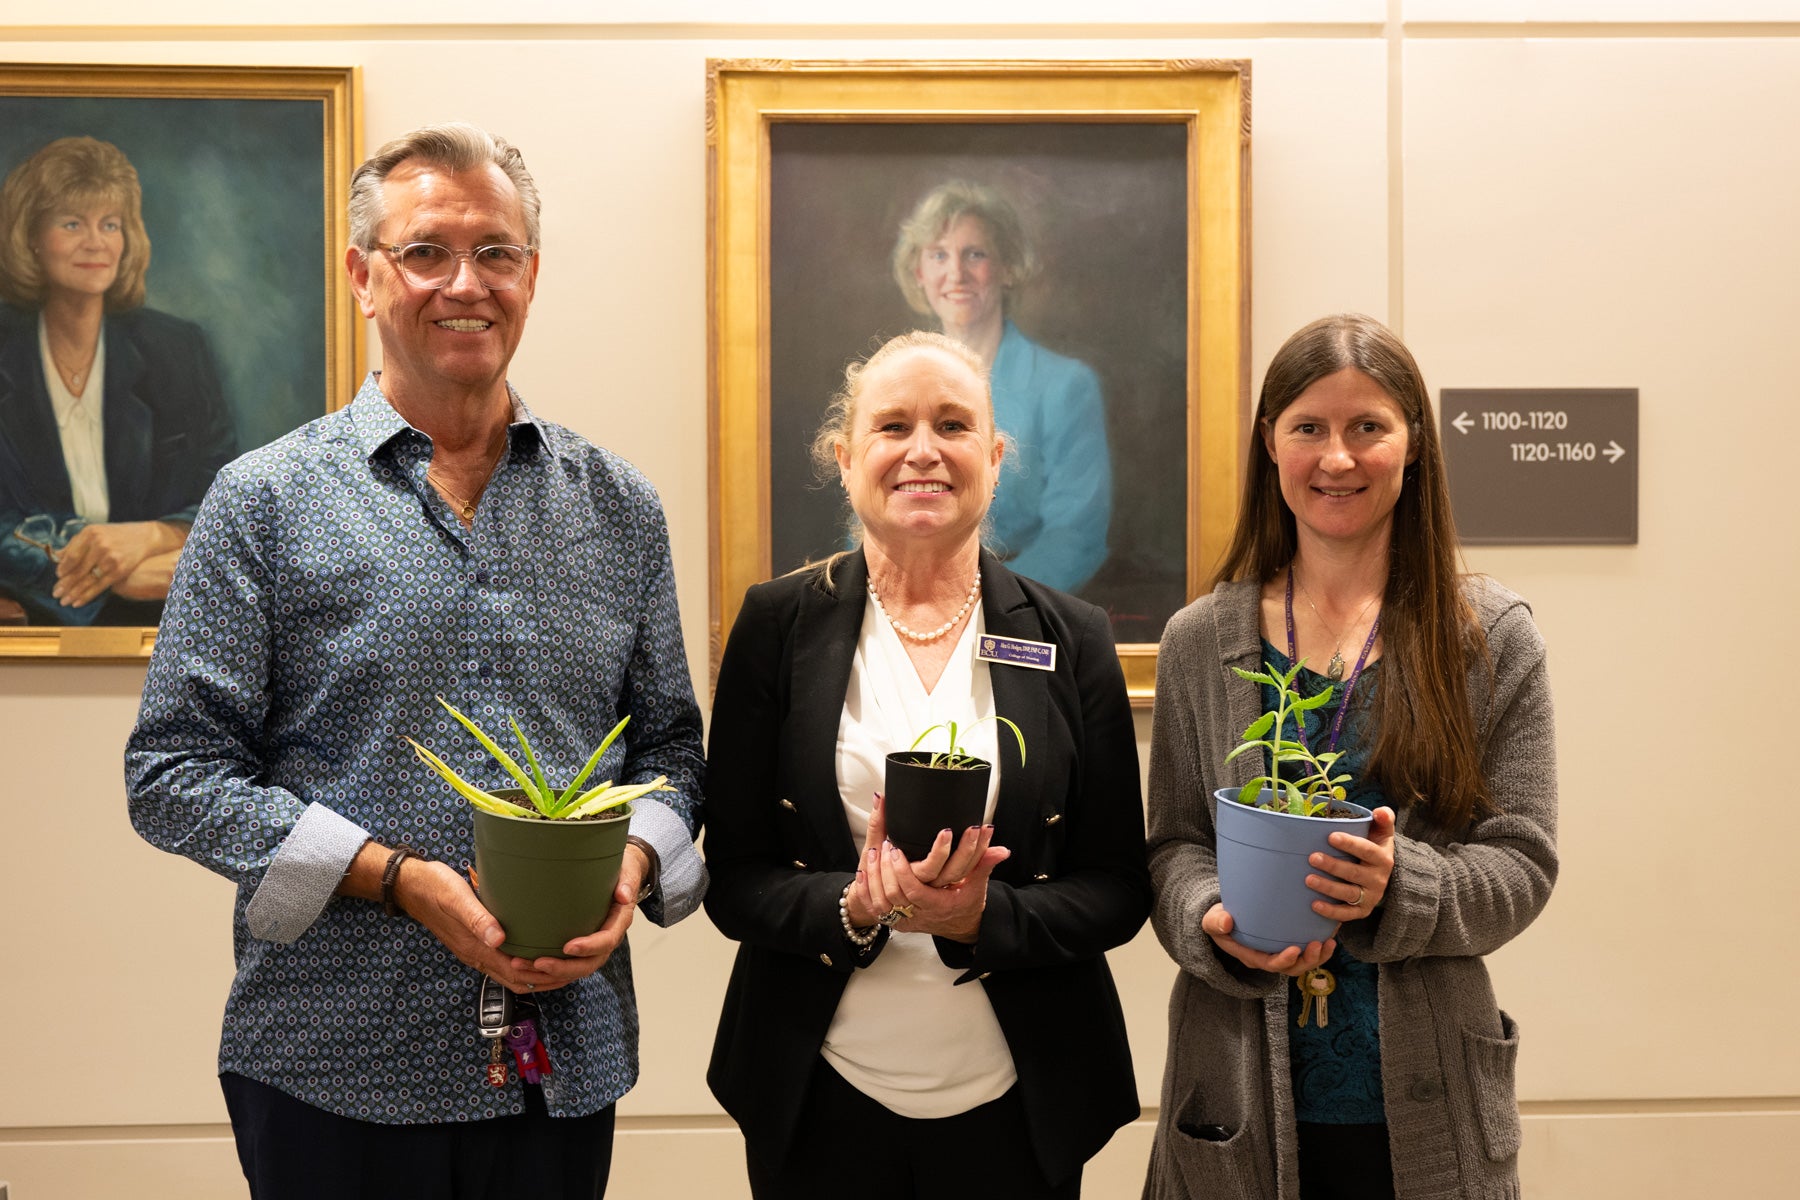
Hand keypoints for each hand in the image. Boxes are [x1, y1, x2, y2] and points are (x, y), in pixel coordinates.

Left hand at [53, 520, 184, 606]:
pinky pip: (99, 586)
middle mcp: (99, 545)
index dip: (63, 568)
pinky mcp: (119, 571)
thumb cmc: (118, 535)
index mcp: (90, 534)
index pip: (71, 555)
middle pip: (77, 570)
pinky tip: (77, 602)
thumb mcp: (96, 532)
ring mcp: (110, 559)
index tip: (57, 576)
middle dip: (65, 584)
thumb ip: (76, 544)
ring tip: (63, 601)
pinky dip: (87, 596)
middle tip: (55, 594)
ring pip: (87, 580)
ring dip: (73, 593)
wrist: (146, 537)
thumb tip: (57, 557)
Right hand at [393, 844, 647, 993]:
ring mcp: (475, 950)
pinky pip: (502, 961)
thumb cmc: (434, 887)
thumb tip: (499, 939)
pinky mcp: (475, 942)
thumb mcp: (456, 897)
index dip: (539, 974)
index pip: (514, 972)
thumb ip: (477, 918)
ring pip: (510, 973)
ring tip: (561, 963)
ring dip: (535, 974)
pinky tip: (535, 948)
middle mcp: (477, 955)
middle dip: (544, 978)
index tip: (564, 966)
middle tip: (573, 968)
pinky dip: (522, 961)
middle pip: (516, 979)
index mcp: (475, 947)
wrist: (411, 885)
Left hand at [523, 841, 647, 986]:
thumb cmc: (622, 873)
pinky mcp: (580, 949)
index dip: (588, 947)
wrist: (621, 878)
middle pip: (588, 964)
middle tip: (538, 963)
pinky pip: (565, 968)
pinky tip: (525, 968)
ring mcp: (593, 947)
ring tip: (521, 966)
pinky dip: (544, 973)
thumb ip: (626, 882)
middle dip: (562, 968)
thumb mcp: (627, 872)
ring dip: (548, 974)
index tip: (568, 946)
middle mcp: (607, 939)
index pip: (606, 941)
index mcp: (618, 922)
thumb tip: (624, 895)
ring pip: (573, 971)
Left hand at [848, 830, 1009, 943]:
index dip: (902, 870)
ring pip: (880, 901)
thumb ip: (984, 864)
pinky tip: (863, 872)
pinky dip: (867, 890)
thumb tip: (1002, 850)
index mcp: (936, 906)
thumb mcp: (977, 885)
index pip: (913, 890)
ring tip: (874, 851)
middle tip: (883, 844)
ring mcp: (905, 920)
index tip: (897, 848)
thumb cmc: (967, 903)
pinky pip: (875, 908)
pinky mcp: (896, 920)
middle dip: (884, 868)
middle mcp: (918, 915)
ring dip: (874, 876)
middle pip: (892, 894)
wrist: (958, 926)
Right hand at [1201, 902, 1335, 976]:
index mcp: (1253, 956)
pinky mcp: (1289, 942)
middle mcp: (1269, 958)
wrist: (1226, 918)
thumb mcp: (1212, 920)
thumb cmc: (1219, 920)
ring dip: (1319, 955)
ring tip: (1330, 942)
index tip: (1295, 950)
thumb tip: (1226, 922)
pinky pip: (1307, 948)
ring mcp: (1281, 952)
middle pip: (1293, 968)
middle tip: (1318, 944)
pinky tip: (1331, 931)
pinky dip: (1321, 944)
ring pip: (1304, 962)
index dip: (1284, 960)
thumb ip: (1216, 922)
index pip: (1271, 964)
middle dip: (1308, 960)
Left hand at [1306, 805, 1395, 920]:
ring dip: (1328, 888)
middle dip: (1333, 866)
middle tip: (1312, 857)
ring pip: (1349, 894)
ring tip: (1308, 879)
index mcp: (1382, 858)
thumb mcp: (1382, 833)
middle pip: (1355, 874)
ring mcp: (1370, 896)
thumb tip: (1379, 811)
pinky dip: (1331, 911)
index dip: (1350, 844)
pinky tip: (1314, 904)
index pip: (1367, 851)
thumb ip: (1384, 819)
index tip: (1331, 836)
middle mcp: (1378, 879)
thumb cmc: (1374, 848)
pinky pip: (1346, 914)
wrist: (1381, 875)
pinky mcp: (1362, 911)